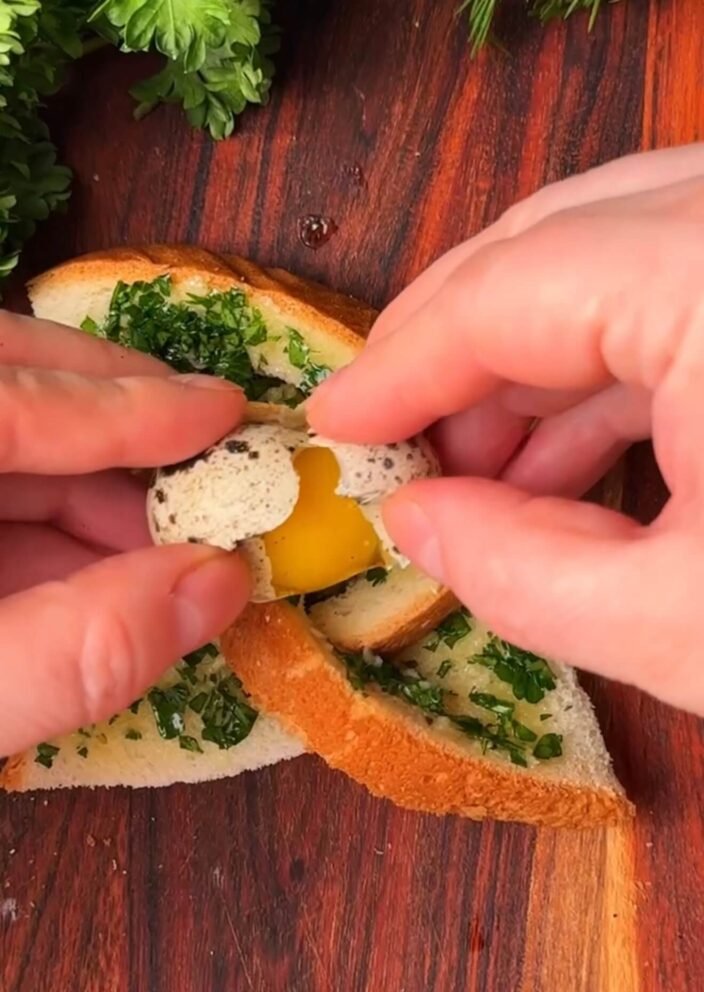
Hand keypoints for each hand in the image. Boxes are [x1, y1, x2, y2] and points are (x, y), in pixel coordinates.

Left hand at [0, 312, 248, 757]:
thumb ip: (82, 651)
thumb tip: (220, 585)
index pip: (4, 402)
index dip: (122, 404)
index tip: (221, 410)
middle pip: (7, 381)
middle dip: (115, 420)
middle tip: (205, 468)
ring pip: (4, 420)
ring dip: (91, 474)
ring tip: (167, 532)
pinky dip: (48, 508)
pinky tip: (102, 554)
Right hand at [309, 144, 703, 714]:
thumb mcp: (684, 628)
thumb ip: (522, 571)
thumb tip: (411, 520)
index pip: (510, 290)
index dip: (400, 365)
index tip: (332, 426)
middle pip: (554, 241)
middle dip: (453, 345)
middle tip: (391, 440)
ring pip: (611, 260)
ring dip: (526, 366)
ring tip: (471, 477)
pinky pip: (672, 297)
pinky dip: (605, 374)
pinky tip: (557, 466)